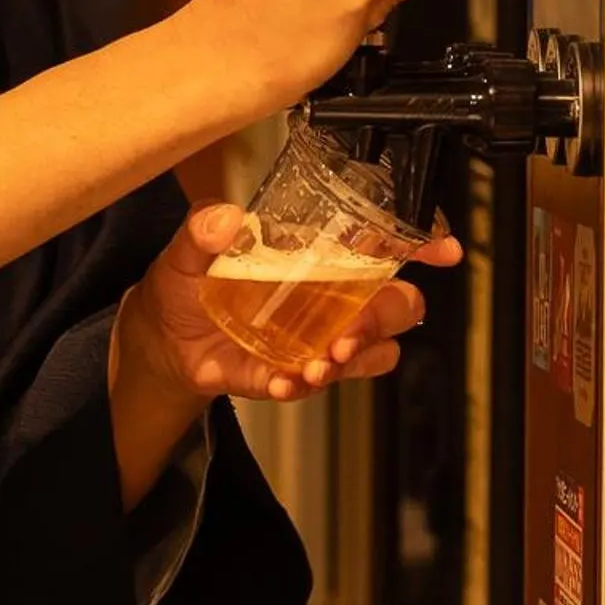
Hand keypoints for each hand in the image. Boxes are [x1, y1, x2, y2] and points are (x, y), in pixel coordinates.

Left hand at [115, 202, 461, 403]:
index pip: (383, 240)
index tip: (443, 250)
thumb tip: (224, 219)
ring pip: (379, 350)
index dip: (421, 241)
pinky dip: (305, 386)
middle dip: (384, 318)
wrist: (162, 338)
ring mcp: (320, 335)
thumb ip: (201, 230)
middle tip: (346, 333)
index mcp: (318, 250)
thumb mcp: (185, 249)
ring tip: (316, 367)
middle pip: (398, 303)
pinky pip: (324, 383)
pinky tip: (279, 382)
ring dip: (356, 360)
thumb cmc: (187, 280)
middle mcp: (332, 293)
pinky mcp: (297, 371)